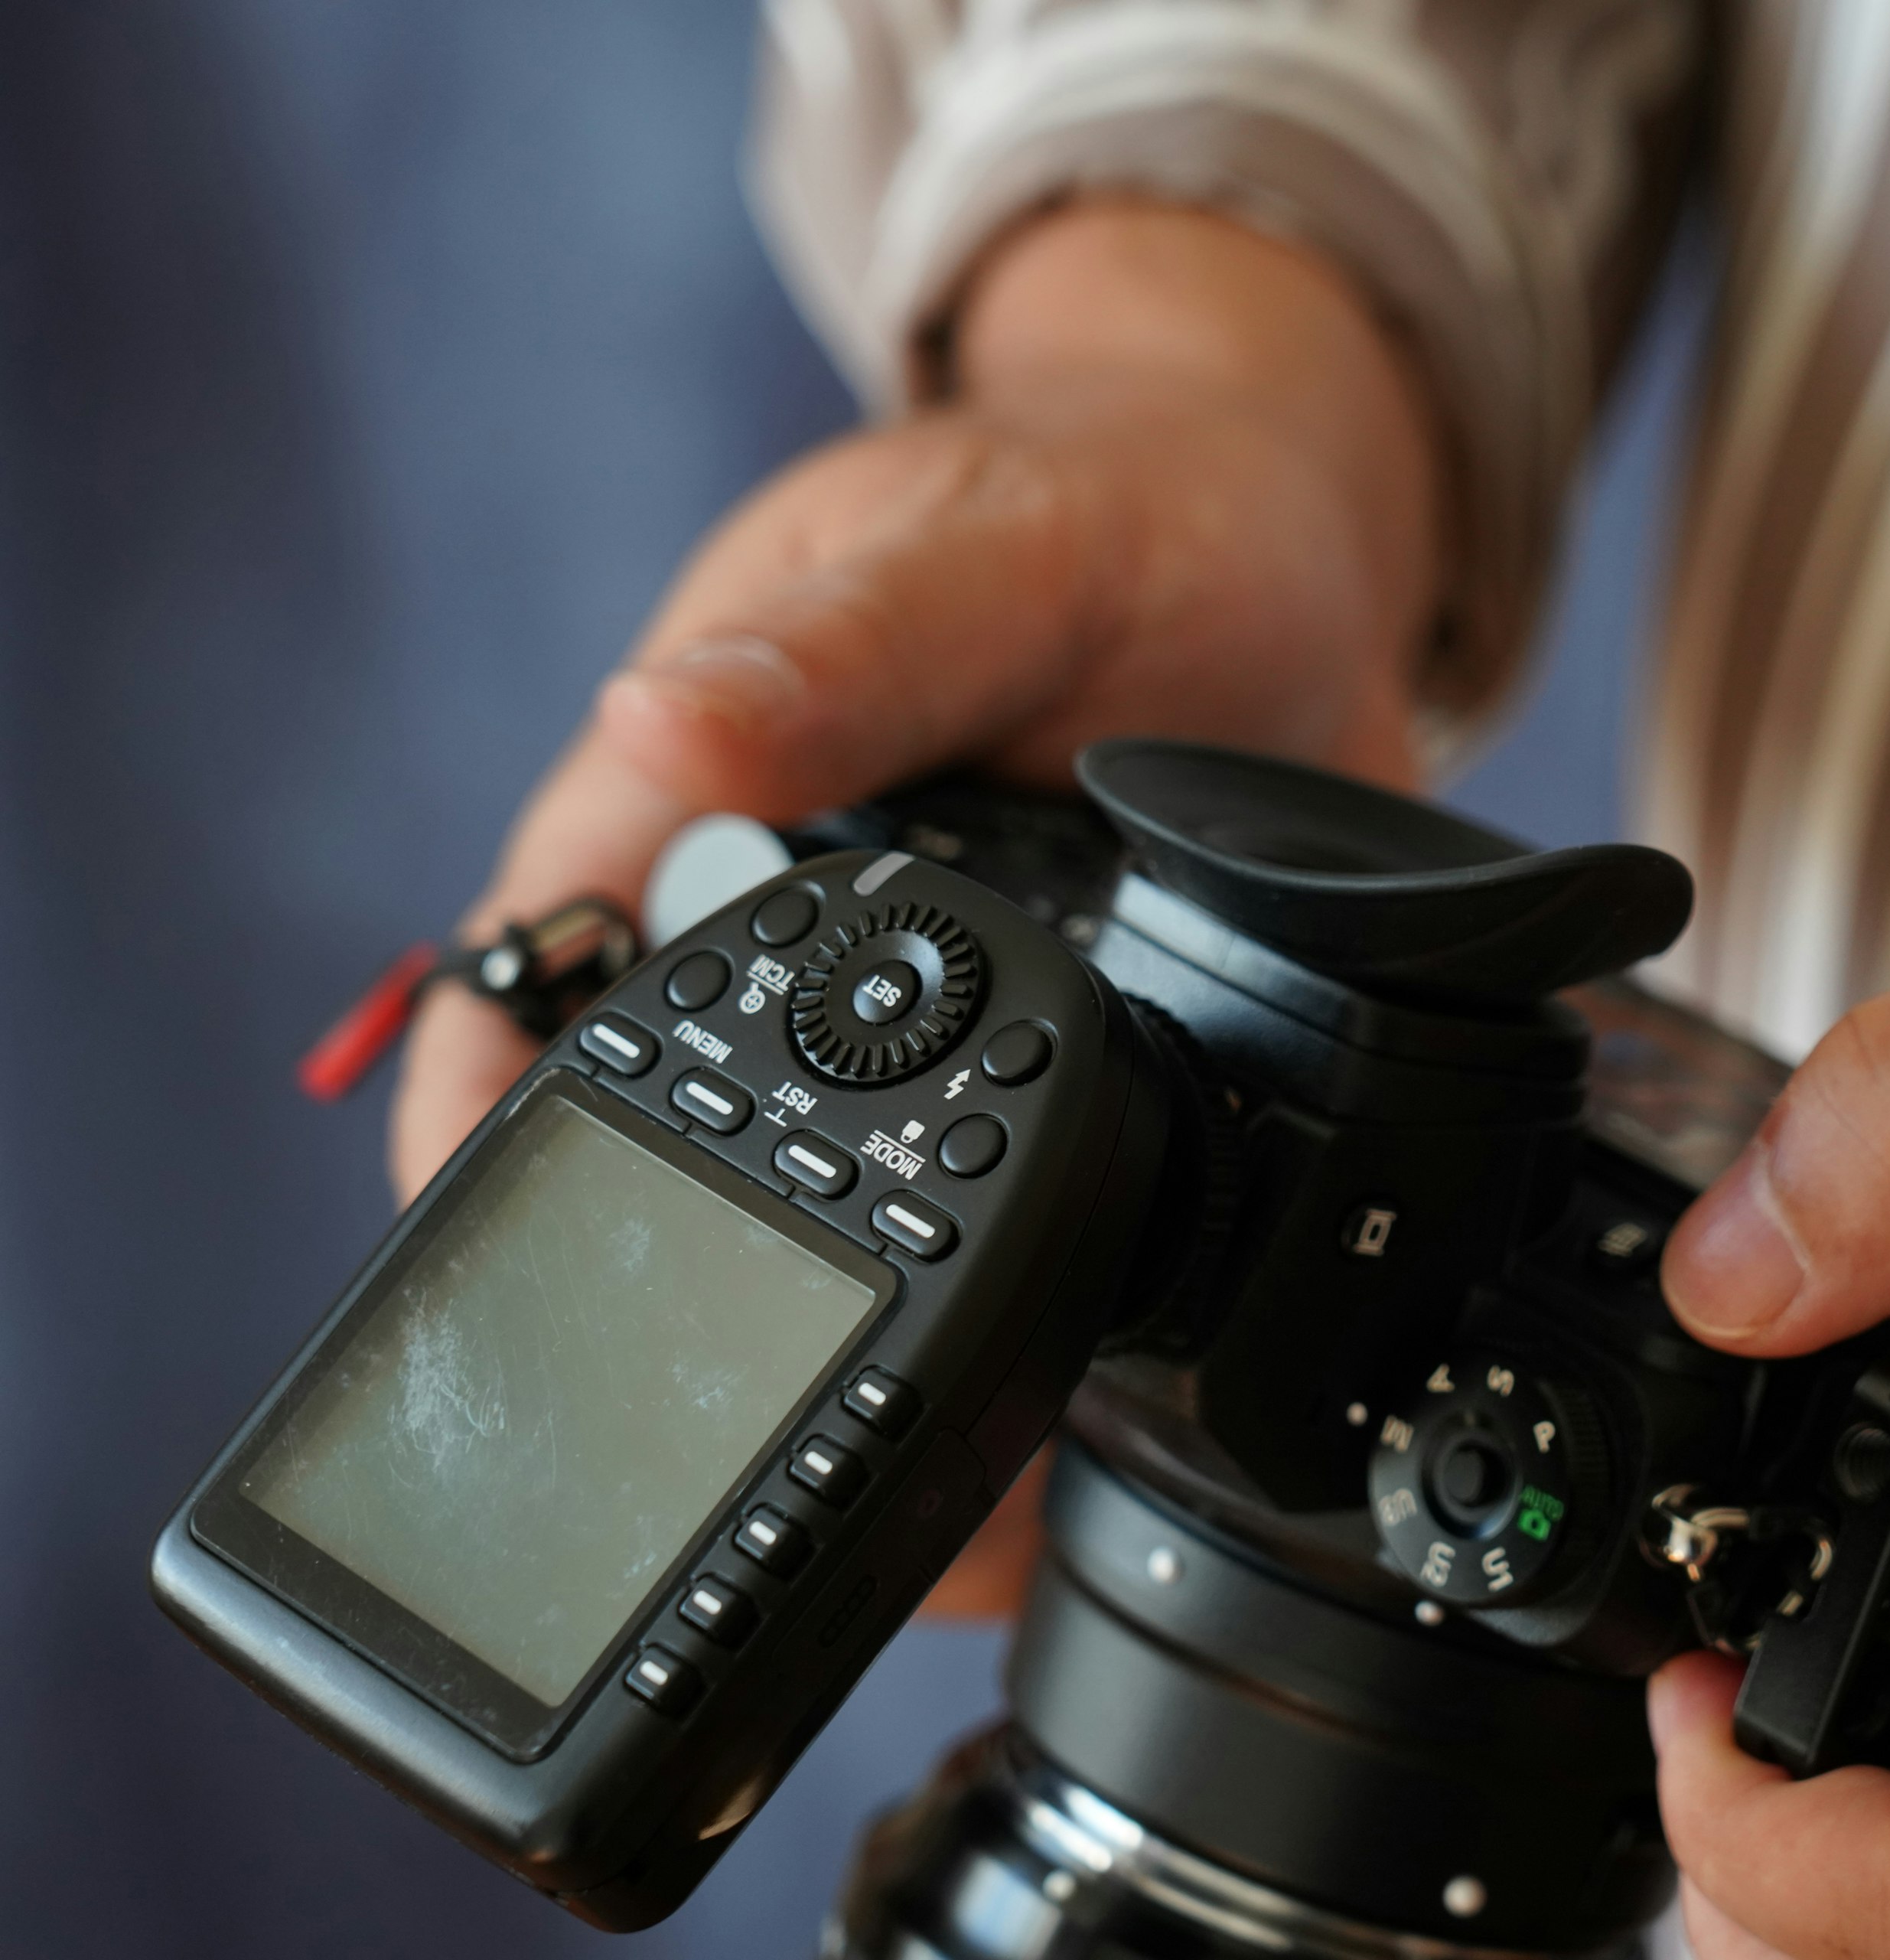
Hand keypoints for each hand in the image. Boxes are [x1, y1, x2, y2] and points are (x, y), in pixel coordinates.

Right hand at [390, 201, 1440, 1617]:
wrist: (1293, 546)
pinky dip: (1032, 1316)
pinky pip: (1009, 1211)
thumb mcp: (994, 552)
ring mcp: (918, 1013)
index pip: (524, 986)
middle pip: (671, 1140)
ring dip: (882, 1340)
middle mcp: (787, 928)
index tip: (483, 1263)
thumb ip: (850, 648)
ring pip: (839, 1209)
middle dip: (702, 1303)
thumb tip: (660, 730)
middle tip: (791, 1448)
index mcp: (700, 792)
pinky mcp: (1054, 1054)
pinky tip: (1075, 1419)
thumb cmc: (1117, 501)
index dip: (474, 1130)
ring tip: (963, 1499)